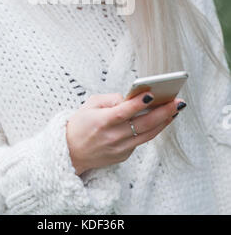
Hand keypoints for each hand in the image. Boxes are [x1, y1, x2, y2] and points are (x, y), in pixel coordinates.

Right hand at [66, 92, 185, 175]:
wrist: (70, 152)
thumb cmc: (80, 124)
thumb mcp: (89, 104)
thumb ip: (111, 99)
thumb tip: (131, 98)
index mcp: (101, 122)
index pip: (123, 112)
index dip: (138, 103)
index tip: (152, 93)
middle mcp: (112, 137)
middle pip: (142, 124)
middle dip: (163, 112)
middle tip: (178, 101)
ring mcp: (119, 149)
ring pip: (147, 135)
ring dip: (164, 122)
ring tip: (176, 109)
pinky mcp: (123, 156)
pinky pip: (141, 141)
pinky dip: (152, 129)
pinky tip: (162, 119)